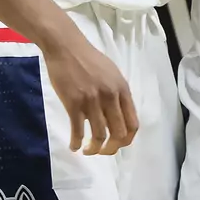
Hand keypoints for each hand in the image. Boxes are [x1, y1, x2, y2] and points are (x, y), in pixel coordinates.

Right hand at [42, 33, 138, 155]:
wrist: (66, 47)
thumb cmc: (88, 58)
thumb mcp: (112, 74)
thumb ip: (117, 94)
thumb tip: (118, 115)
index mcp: (122, 90)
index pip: (133, 123)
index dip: (127, 140)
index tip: (117, 144)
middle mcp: (110, 97)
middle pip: (118, 133)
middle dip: (111, 149)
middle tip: (102, 152)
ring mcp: (92, 101)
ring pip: (99, 135)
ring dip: (94, 149)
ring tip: (87, 151)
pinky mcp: (74, 103)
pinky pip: (78, 131)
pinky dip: (76, 143)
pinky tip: (74, 146)